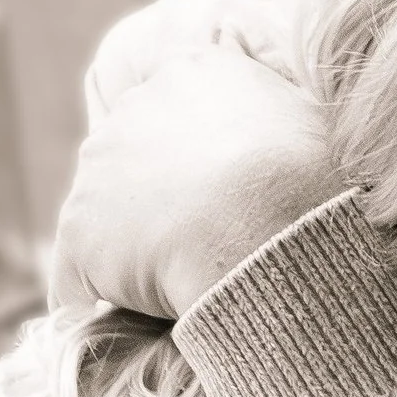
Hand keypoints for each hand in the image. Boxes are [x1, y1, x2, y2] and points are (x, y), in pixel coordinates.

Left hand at [50, 0, 338, 321]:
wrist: (272, 232)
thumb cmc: (315, 190)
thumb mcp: (318, 134)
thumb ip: (288, 127)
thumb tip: (294, 146)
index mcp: (198, 70)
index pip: (183, 108)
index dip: (203, 157)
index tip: (228, 197)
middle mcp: (137, 104)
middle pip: (138, 157)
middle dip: (162, 199)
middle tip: (206, 247)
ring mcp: (101, 166)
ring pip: (109, 215)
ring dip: (133, 251)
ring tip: (179, 291)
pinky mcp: (81, 227)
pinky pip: (78, 277)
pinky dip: (100, 303)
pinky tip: (129, 326)